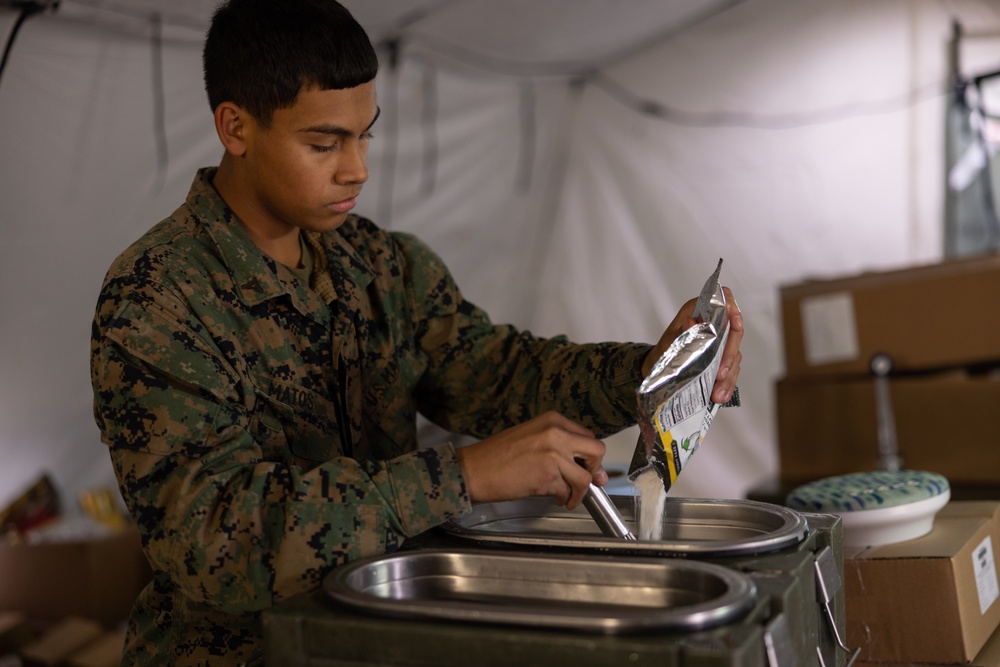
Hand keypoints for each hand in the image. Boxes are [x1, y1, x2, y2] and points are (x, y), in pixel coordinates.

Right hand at [453, 411, 606, 509]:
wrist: (474, 470)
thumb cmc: (496, 456)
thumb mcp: (531, 437)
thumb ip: (558, 445)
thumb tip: (584, 465)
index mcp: (552, 420)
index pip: (587, 436)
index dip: (590, 455)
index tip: (589, 466)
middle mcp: (556, 433)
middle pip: (596, 451)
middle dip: (594, 470)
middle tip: (588, 481)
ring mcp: (553, 454)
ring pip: (585, 477)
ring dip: (580, 492)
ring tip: (568, 497)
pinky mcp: (548, 476)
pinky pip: (567, 491)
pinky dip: (564, 499)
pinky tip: (555, 498)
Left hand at [641, 286, 742, 403]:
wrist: (658, 367)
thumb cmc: (664, 349)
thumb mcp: (668, 341)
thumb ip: (680, 332)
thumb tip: (690, 322)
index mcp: (700, 312)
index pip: (723, 301)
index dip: (733, 310)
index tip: (736, 325)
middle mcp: (714, 326)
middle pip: (734, 334)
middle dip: (729, 356)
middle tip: (720, 374)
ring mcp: (720, 344)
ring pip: (734, 356)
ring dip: (728, 376)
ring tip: (717, 393)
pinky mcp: (722, 360)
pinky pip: (730, 371)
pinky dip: (727, 384)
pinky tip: (720, 395)